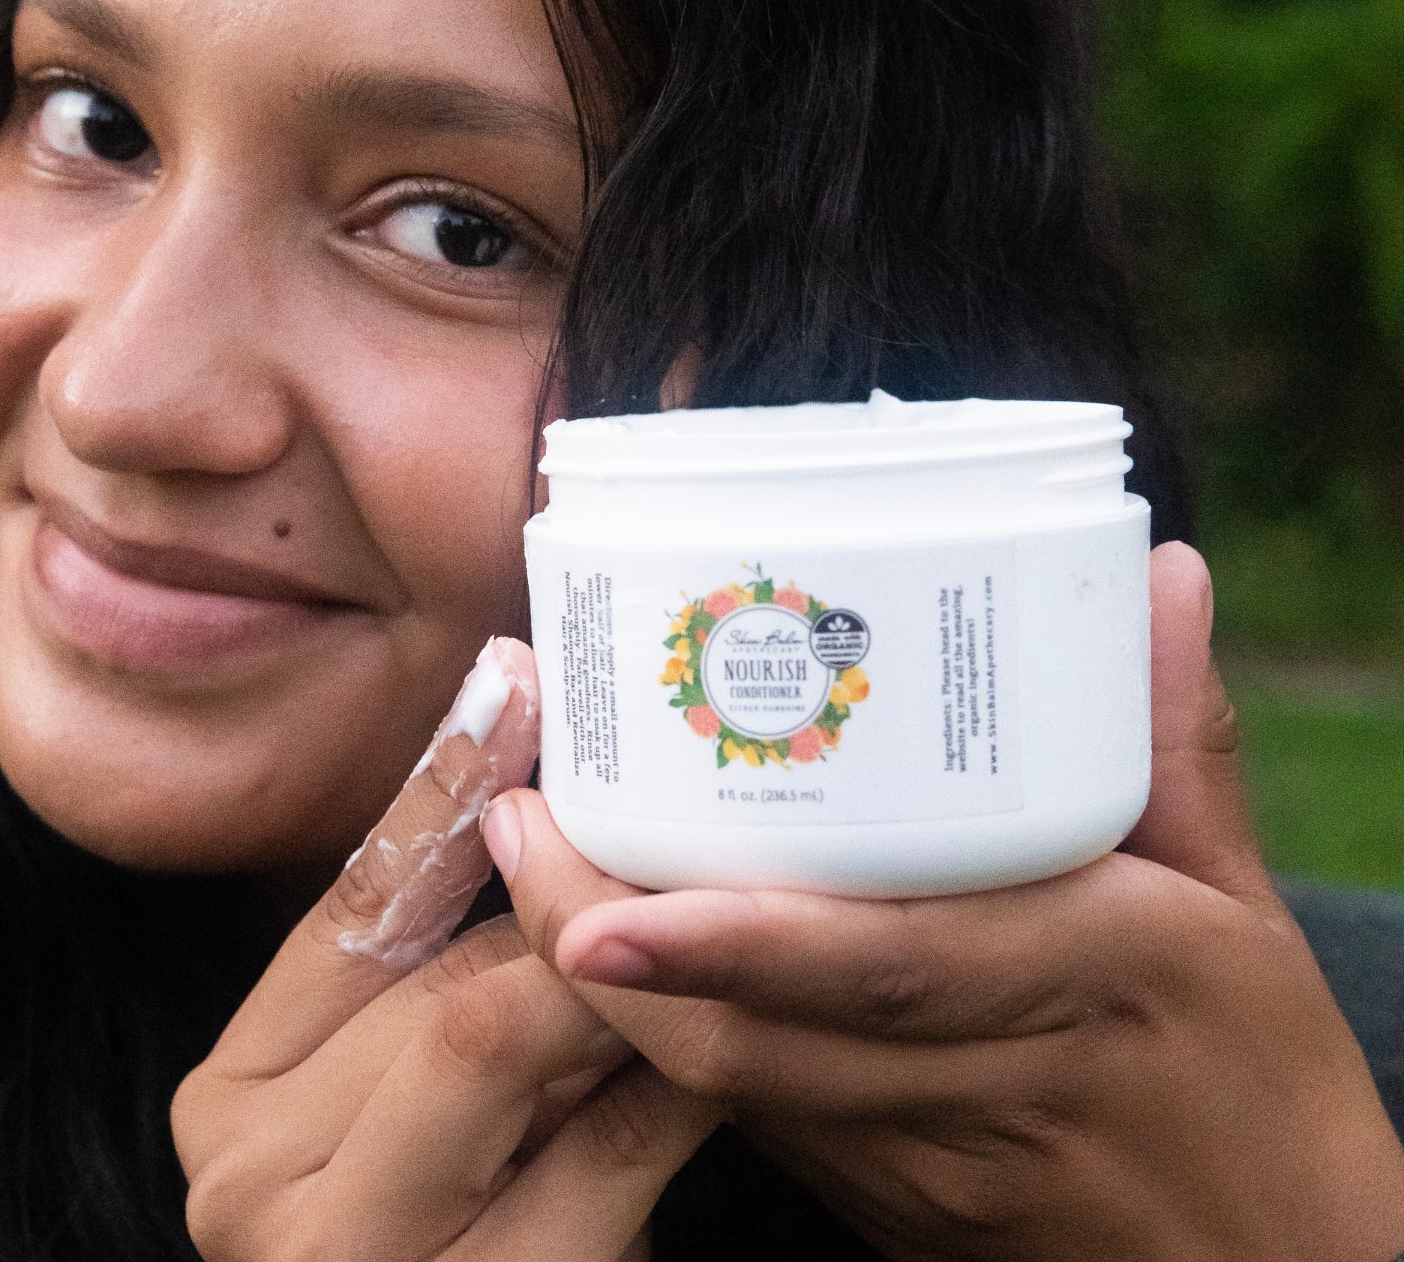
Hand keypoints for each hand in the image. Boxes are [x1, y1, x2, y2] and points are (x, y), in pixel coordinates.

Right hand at [171, 637, 718, 1261]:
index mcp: (230, 1096)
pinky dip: (677, 1080)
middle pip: (442, 978)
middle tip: (672, 809)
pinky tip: (732, 1033)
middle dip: (573, 902)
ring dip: (624, 977)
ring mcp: (344, 1261)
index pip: (355, 905)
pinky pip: (606, 1155)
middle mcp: (248, 1181)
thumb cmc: (444, 1231)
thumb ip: (446, 957)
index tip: (521, 675)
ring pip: (506, 1039)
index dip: (444, 784)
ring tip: (709, 907)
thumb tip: (525, 756)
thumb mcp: (417, 1087)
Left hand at [486, 544, 1403, 1261]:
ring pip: (736, 1088)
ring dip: (615, 994)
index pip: (881, 963)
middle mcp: (985, 1078)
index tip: (596, 877)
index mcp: (1083, 979)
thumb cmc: (1262, 1083)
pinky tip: (614, 951)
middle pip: (756, 1037)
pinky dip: (672, 1039)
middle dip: (607, 943)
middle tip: (513, 823)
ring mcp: (923, 1161)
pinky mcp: (889, 1205)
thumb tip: (1162, 577)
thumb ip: (1178, 739)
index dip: (728, 932)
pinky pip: (762, 1118)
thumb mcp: (1241, 907)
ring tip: (527, 863)